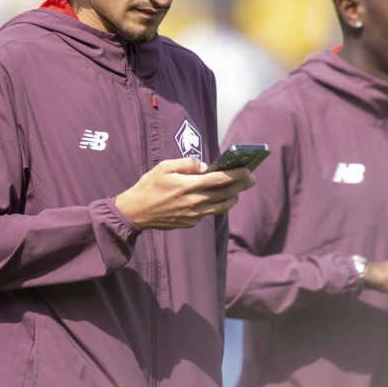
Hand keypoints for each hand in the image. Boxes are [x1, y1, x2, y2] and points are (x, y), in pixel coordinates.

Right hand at [115, 157, 254, 230]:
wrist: (136, 212)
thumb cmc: (149, 186)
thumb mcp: (164, 167)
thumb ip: (186, 164)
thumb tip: (204, 166)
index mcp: (187, 186)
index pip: (219, 180)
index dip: (236, 175)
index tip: (248, 169)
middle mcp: (193, 202)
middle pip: (225, 194)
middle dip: (241, 185)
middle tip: (251, 178)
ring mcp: (193, 215)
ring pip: (221, 207)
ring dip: (233, 198)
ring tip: (239, 190)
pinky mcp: (190, 223)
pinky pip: (209, 213)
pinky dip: (217, 205)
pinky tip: (219, 198)